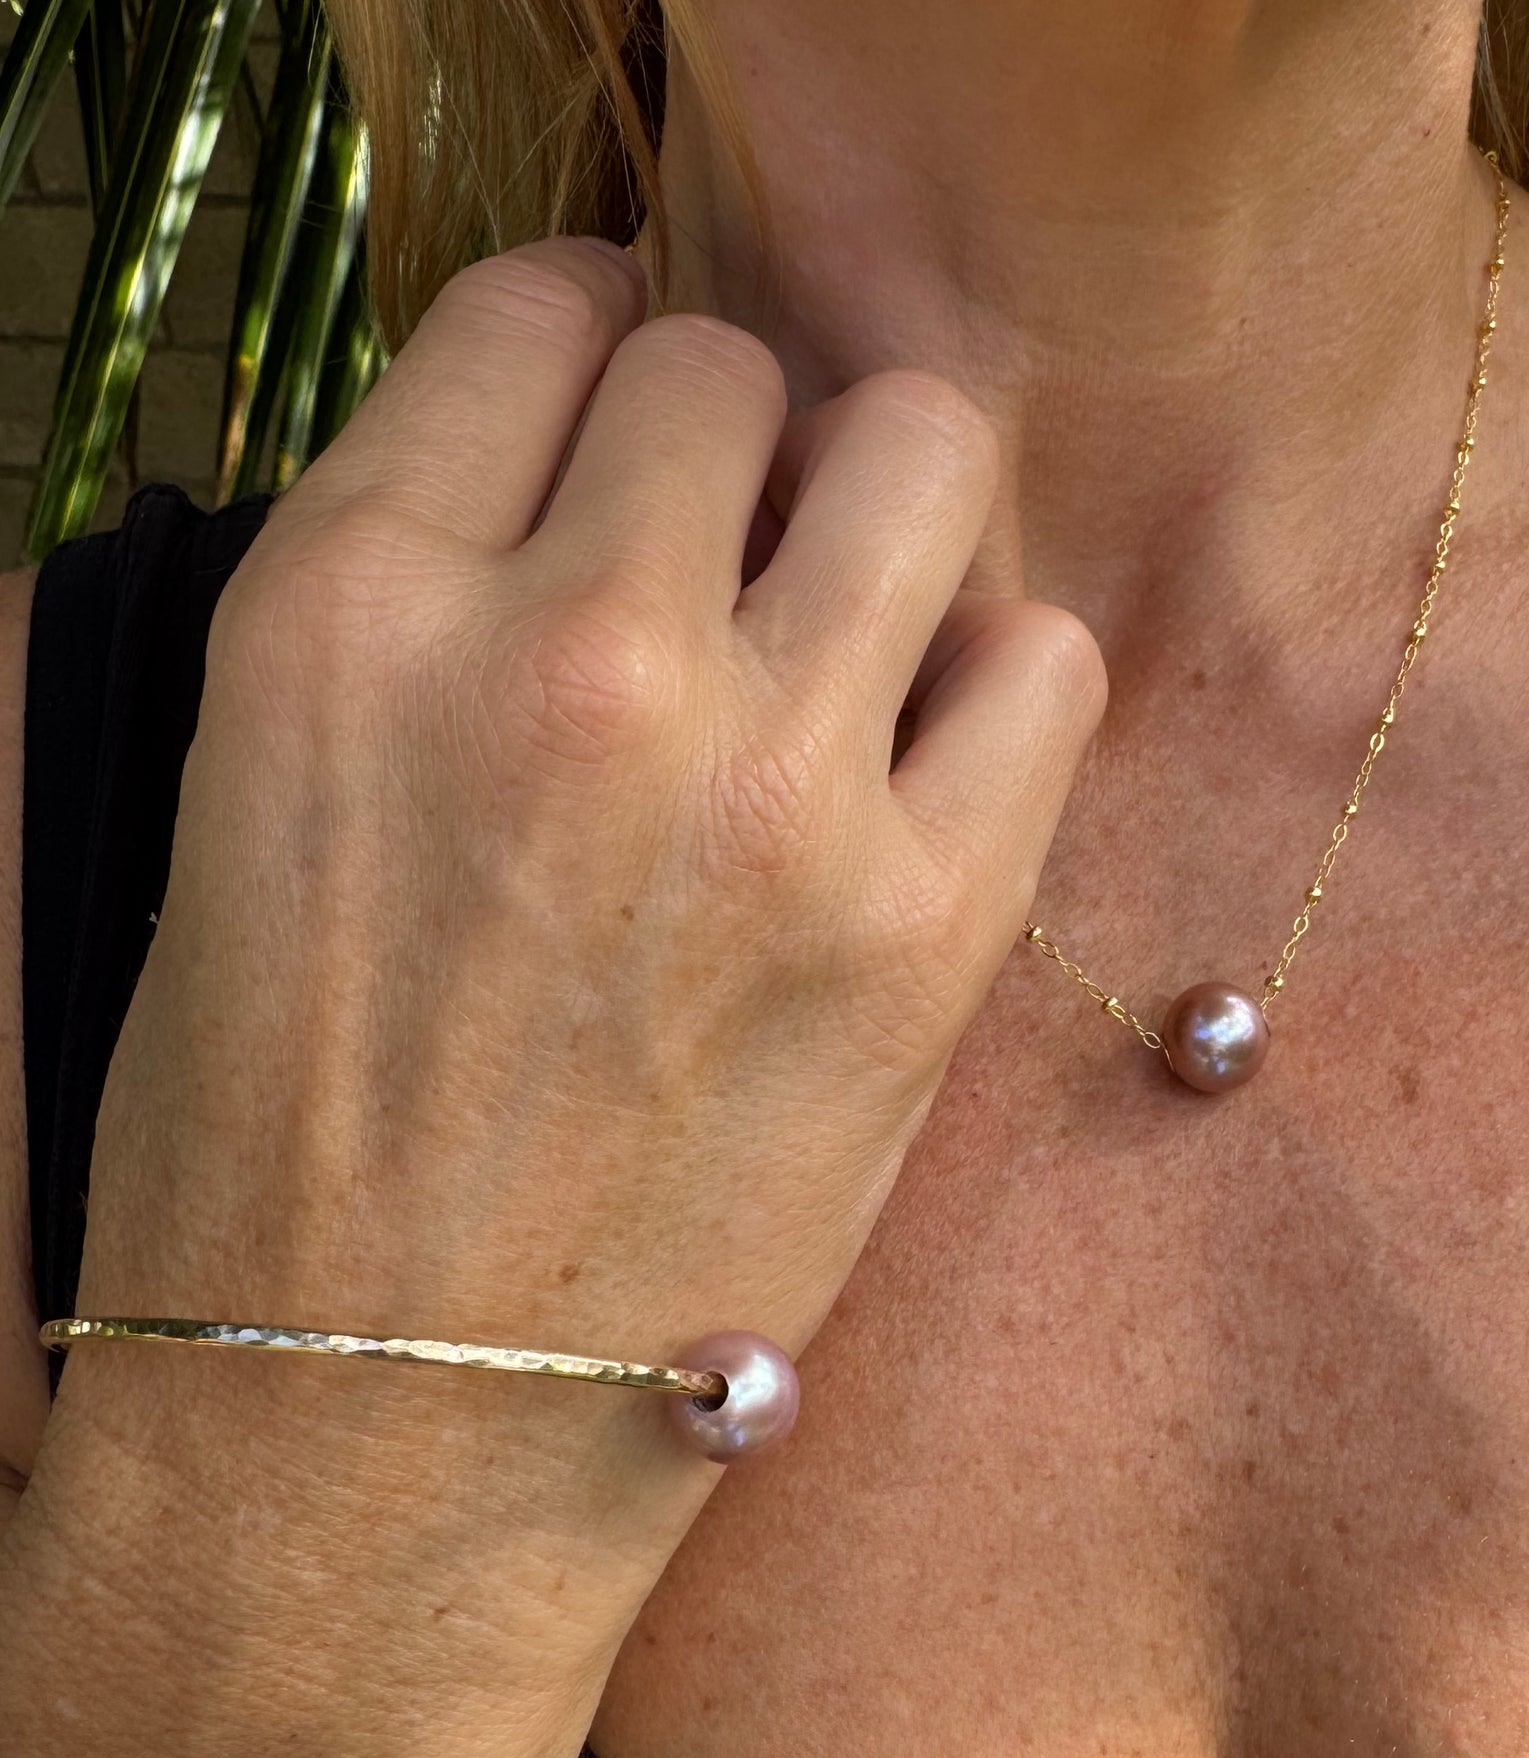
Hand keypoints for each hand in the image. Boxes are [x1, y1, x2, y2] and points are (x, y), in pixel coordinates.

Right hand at [60, 236, 1103, 1551]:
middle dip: (729, 438)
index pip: (536, 312)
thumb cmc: (276, 1149)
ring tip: (841, 617)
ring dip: (882, 508)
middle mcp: (567, 661)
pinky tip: (924, 755)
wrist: (371, 1446)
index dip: (586, 346)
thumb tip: (593, 474)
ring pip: (922, 452)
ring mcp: (767, 794)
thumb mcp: (253, 803)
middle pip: (732, 365)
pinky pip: (1046, 663)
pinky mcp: (922, 934)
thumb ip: (420, 600)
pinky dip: (997, 678)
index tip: (612, 415)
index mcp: (348, 613)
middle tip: (721, 549)